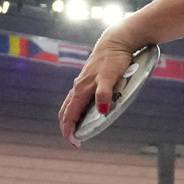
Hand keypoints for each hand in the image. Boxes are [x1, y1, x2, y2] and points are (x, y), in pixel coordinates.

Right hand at [56, 22, 144, 145]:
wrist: (117, 41)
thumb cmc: (114, 59)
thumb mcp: (111, 77)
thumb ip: (105, 93)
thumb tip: (102, 110)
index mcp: (81, 89)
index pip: (69, 114)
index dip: (69, 130)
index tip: (75, 143)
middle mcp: (78, 86)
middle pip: (66, 110)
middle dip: (67, 127)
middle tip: (75, 141)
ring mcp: (82, 82)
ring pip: (71, 103)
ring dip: (71, 118)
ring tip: (78, 129)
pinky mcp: (89, 79)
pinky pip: (78, 97)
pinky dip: (78, 108)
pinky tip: (86, 111)